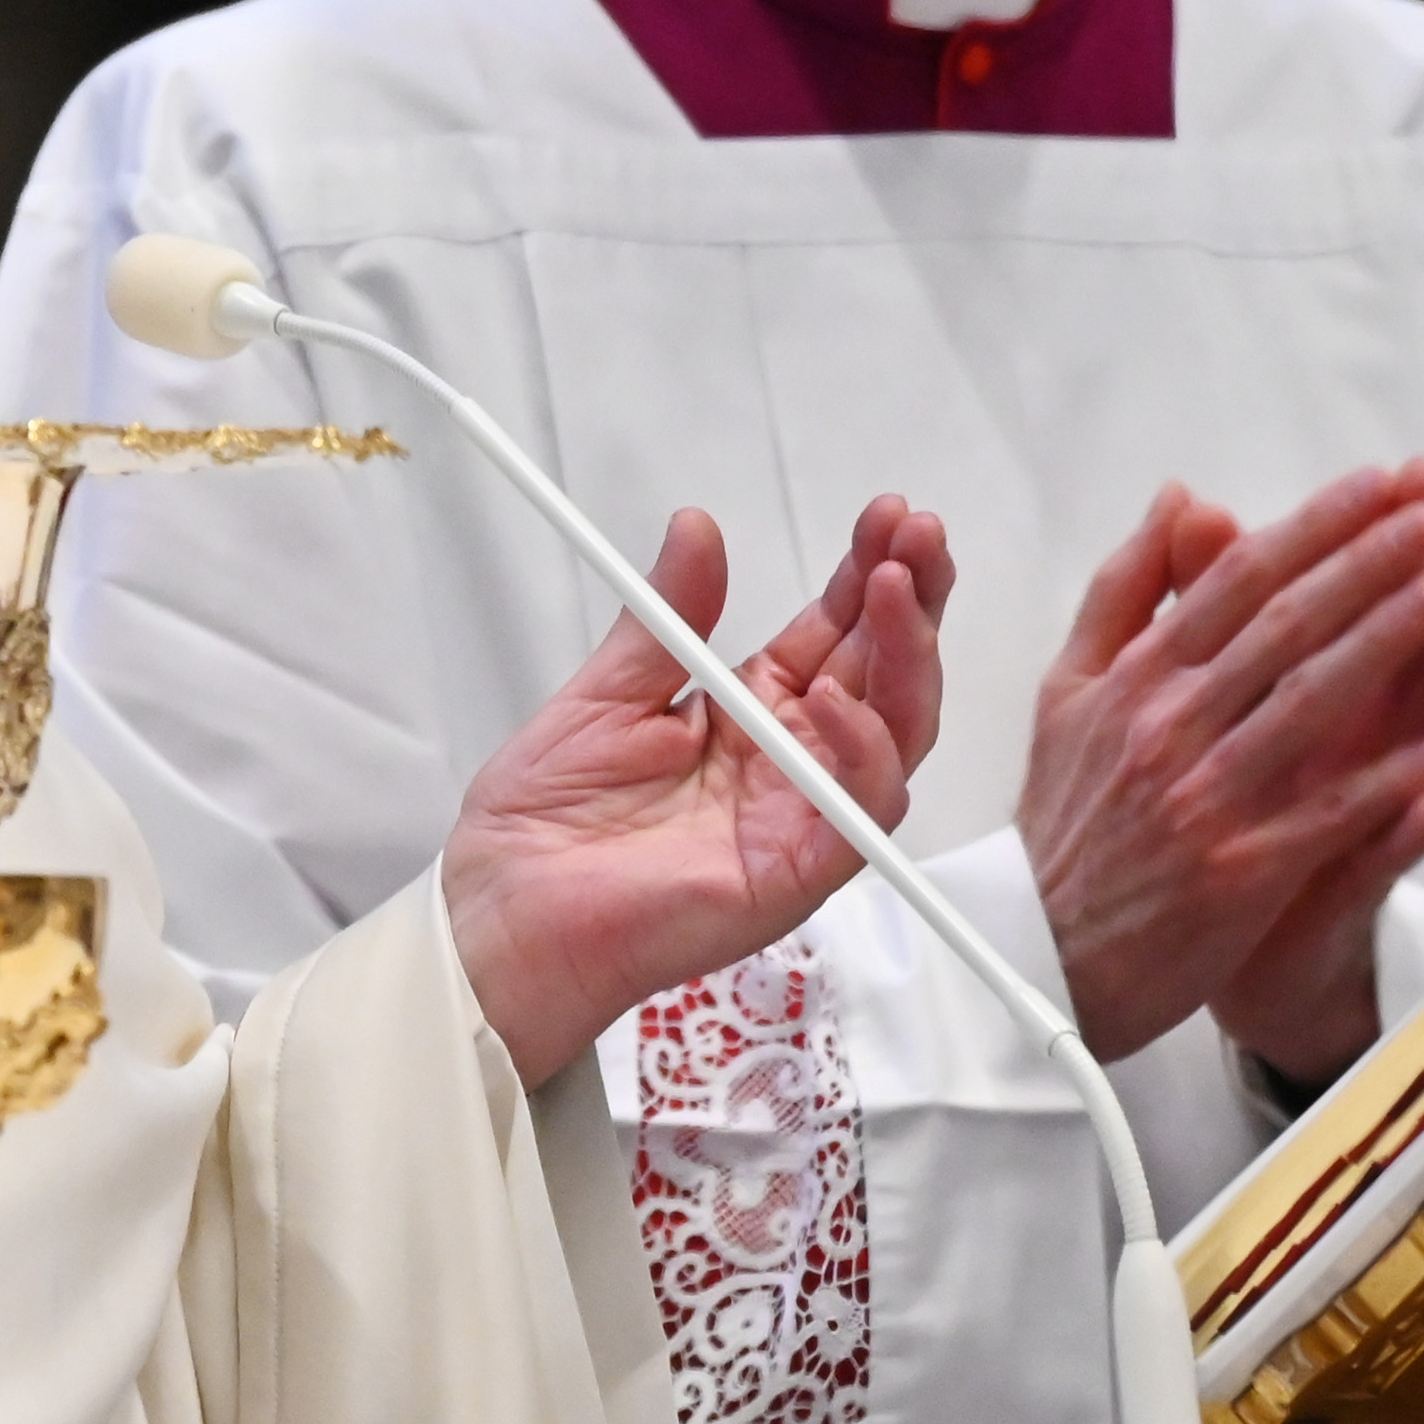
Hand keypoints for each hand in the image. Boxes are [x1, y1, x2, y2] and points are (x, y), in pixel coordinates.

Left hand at [444, 496, 951, 1087]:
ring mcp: (800, 819)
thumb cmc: (546, 819)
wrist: (503, 910)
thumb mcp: (607, 691)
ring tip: (895, 589)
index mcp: (753, 713)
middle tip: (919, 533)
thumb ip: (667, 616)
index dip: (868, 573)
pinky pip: (858, 814)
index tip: (888, 513)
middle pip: (886, 675)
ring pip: (897, 737)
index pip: (836, 633)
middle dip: (913, 600)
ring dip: (908, 659)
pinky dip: (858, 751)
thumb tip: (697, 526)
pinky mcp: (793, 875)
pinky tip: (828, 695)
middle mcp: (792, 763)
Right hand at [1019, 464, 1423, 1077]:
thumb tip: (1179, 500)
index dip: (1314, 527)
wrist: (1040, 953)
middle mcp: (1169, 726)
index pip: (1236, 580)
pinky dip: (1386, 783)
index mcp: (1134, 679)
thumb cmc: (1066, 820)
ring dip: (1383, 647)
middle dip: (1365, 565)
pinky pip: (1326, 817)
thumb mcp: (1068, 690)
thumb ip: (1125, 591)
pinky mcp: (1240, 873)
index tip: (1377, 487)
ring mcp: (1206, 799)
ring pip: (1307, 704)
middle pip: (1282, 626)